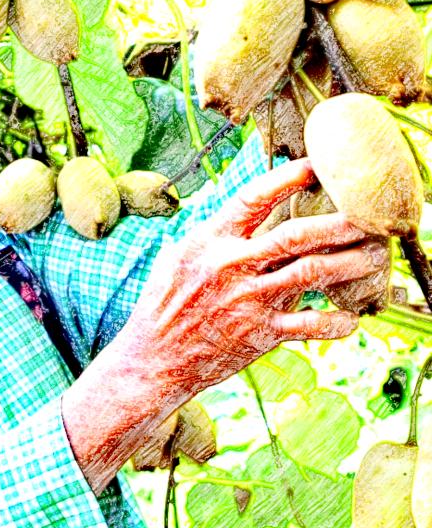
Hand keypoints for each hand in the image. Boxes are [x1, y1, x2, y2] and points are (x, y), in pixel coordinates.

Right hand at [111, 158, 382, 402]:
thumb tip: (246, 211)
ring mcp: (248, 301)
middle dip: (340, 223)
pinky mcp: (261, 334)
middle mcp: (231, 266)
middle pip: (297, 235)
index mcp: (209, 241)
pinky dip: (338, 322)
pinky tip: (351, 318)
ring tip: (375, 256)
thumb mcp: (177, 257)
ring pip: (313, 273)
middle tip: (369, 217)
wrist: (153, 359)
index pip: (254, 198)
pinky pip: (311, 325)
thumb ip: (214, 235)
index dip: (289, 178)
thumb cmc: (164, 304)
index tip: (317, 168)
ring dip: (352, 263)